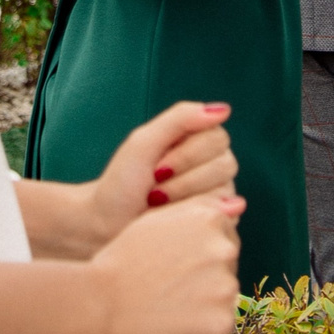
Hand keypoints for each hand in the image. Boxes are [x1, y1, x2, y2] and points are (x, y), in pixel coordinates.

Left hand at [84, 102, 238, 246]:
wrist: (108, 223)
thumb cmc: (123, 181)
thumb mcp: (144, 142)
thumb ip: (181, 118)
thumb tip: (224, 110)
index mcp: (200, 139)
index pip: (217, 138)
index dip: (187, 155)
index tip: (156, 168)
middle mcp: (215, 165)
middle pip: (225, 164)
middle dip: (184, 180)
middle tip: (155, 190)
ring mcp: (219, 194)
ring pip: (225, 191)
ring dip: (185, 199)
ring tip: (159, 205)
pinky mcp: (216, 221)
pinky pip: (222, 217)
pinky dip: (192, 218)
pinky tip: (173, 220)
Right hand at [85, 193, 243, 333]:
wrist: (101, 305)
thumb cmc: (123, 260)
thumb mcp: (157, 219)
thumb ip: (199, 209)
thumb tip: (239, 205)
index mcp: (210, 219)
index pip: (223, 235)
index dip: (197, 251)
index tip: (174, 262)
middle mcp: (224, 249)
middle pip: (227, 264)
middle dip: (205, 274)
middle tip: (168, 286)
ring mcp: (226, 287)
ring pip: (223, 295)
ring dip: (204, 302)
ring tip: (167, 305)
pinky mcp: (222, 322)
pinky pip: (219, 324)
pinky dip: (201, 328)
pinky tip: (173, 324)